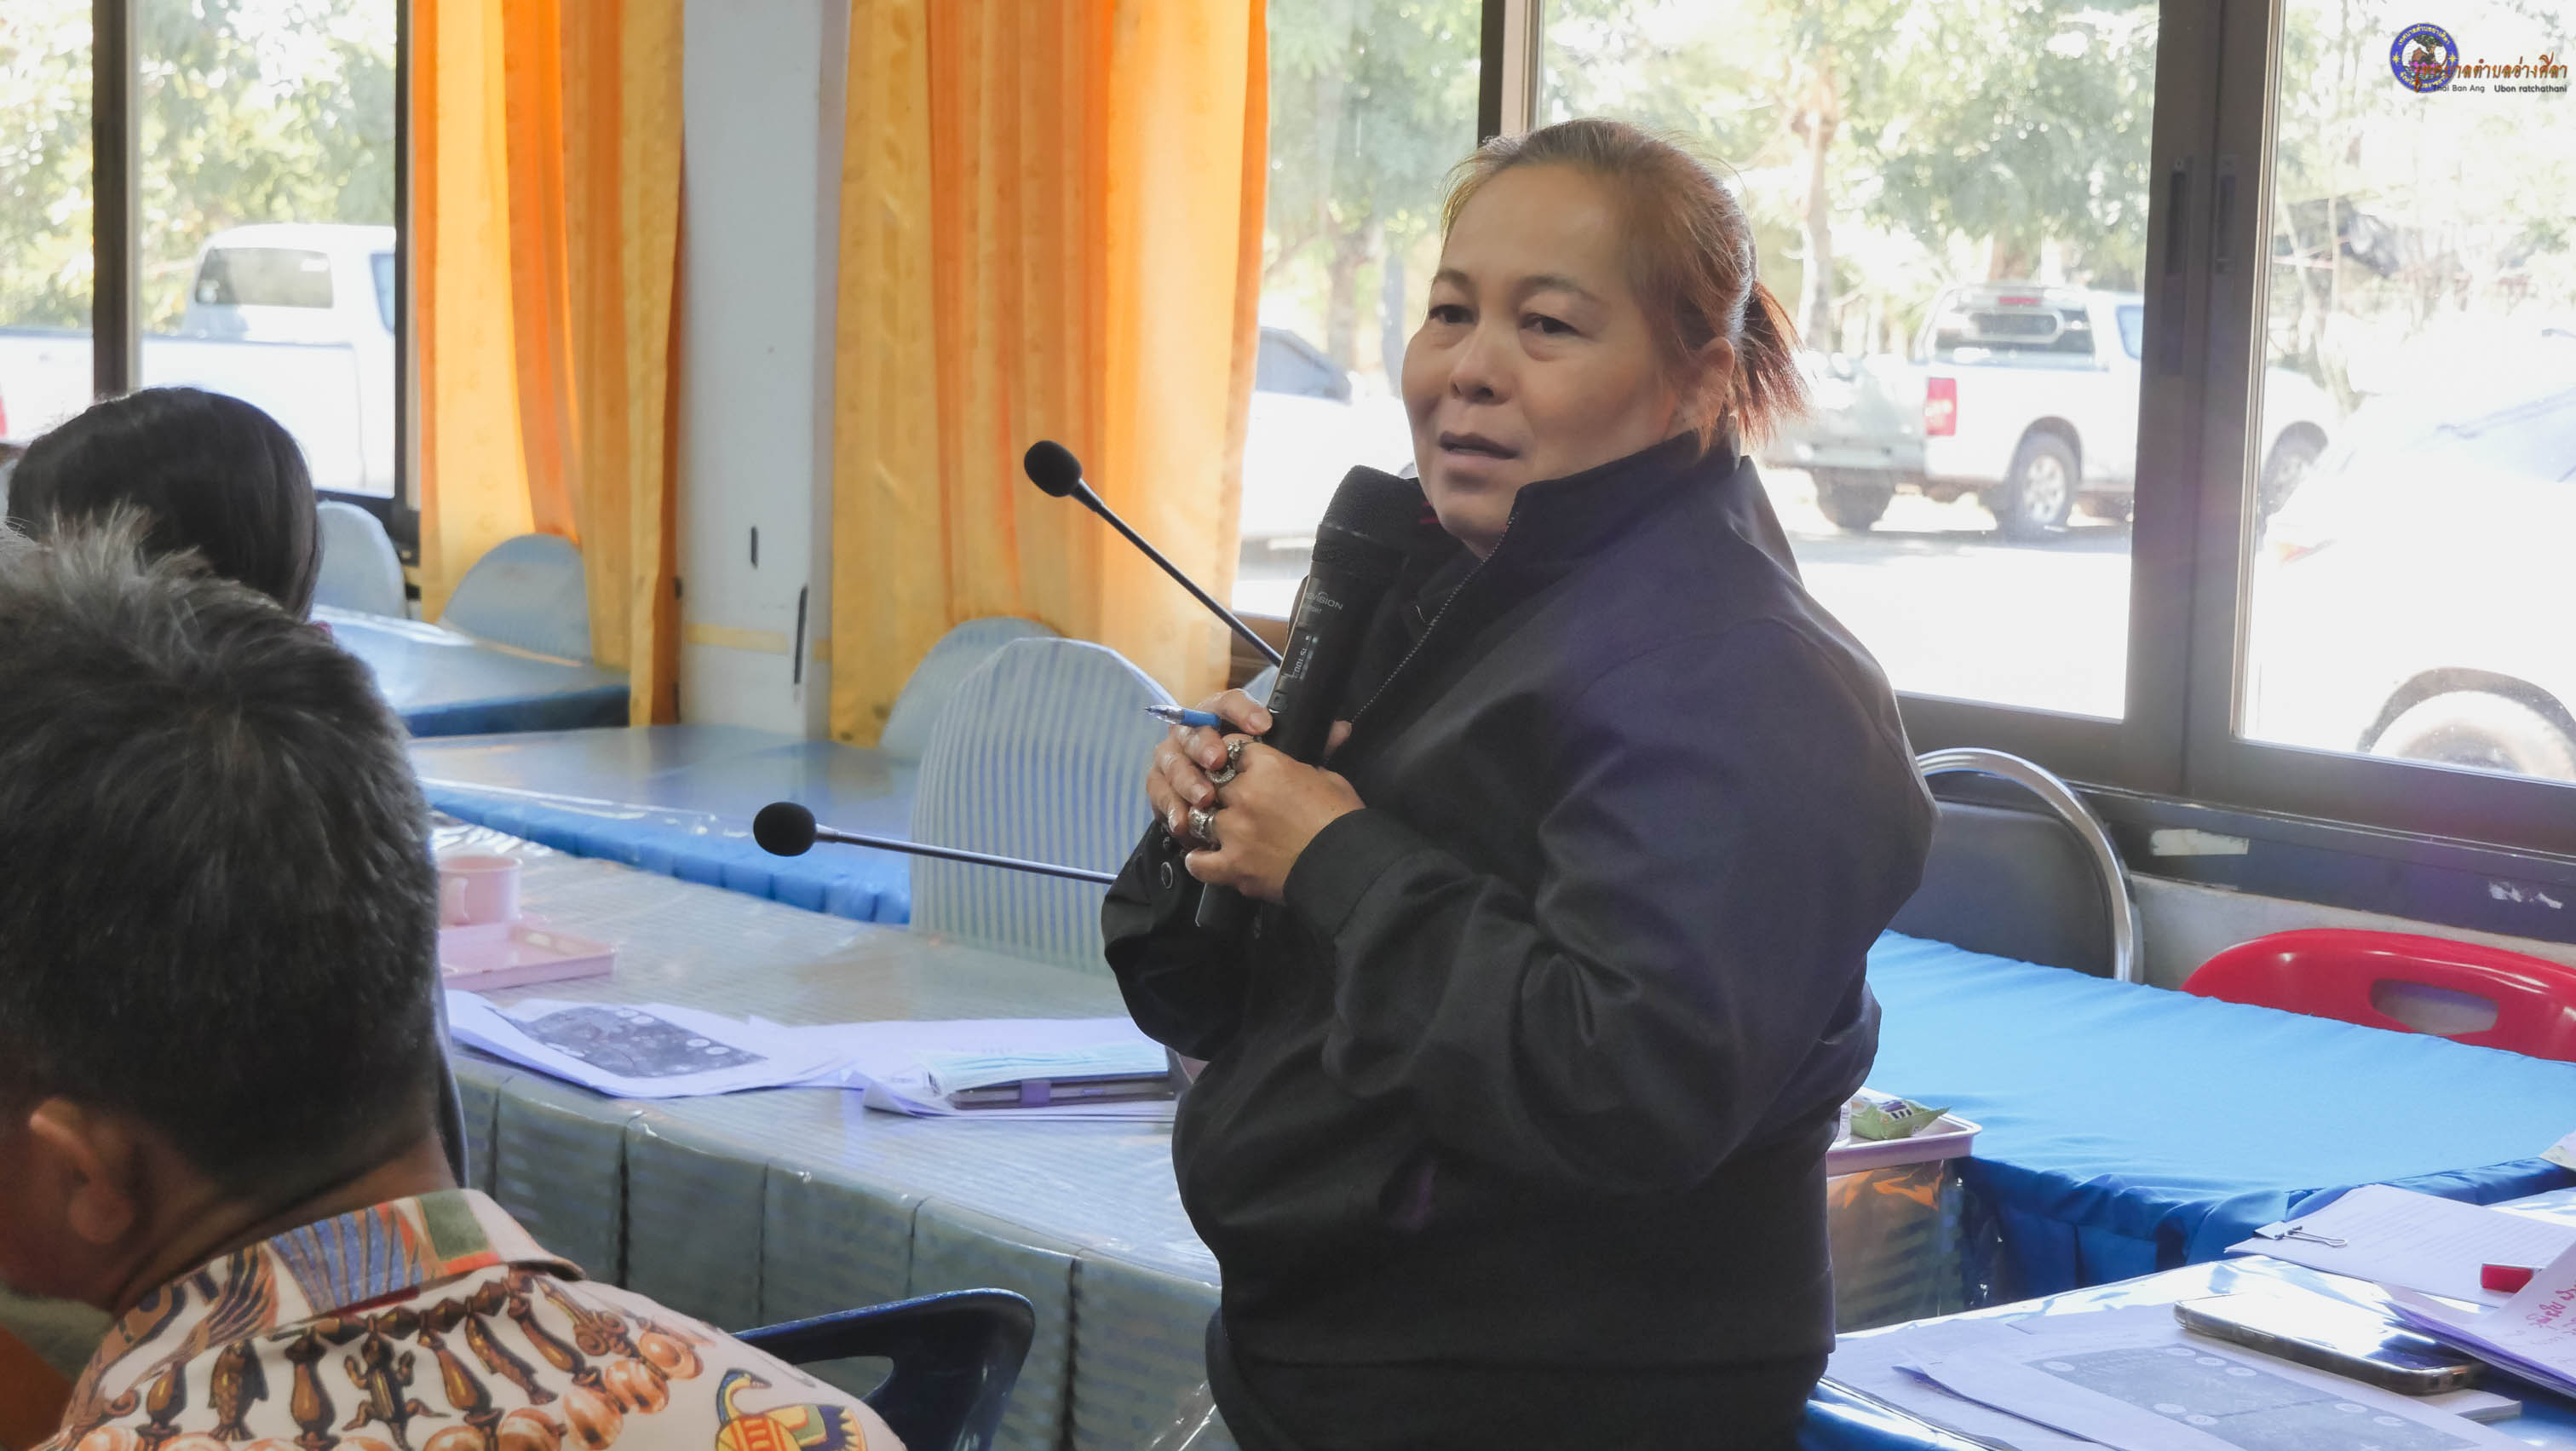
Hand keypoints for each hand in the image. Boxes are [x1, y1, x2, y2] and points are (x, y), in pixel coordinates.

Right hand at [1147, 689, 1272, 844]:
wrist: (1226, 814)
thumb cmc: (1246, 782)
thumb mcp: (1262, 762)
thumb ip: (1263, 744)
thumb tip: (1263, 726)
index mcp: (1217, 719)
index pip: (1227, 704)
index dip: (1242, 711)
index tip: (1261, 727)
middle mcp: (1189, 734)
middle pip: (1192, 732)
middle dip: (1203, 746)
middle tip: (1217, 761)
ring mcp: (1171, 758)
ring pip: (1173, 763)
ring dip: (1187, 781)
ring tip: (1204, 799)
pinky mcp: (1159, 785)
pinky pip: (1160, 792)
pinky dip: (1171, 808)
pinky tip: (1184, 822)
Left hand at [1182, 741, 1362, 901]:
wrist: (1348, 866)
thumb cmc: (1344, 820)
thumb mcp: (1330, 780)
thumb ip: (1304, 771)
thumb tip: (1300, 772)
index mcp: (1268, 766)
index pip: (1236, 748)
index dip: (1237, 757)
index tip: (1240, 764)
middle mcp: (1243, 794)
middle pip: (1213, 783)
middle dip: (1221, 791)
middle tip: (1235, 801)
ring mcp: (1233, 831)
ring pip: (1200, 818)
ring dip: (1209, 823)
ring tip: (1221, 830)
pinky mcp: (1232, 866)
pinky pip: (1198, 862)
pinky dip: (1199, 862)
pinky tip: (1204, 859)